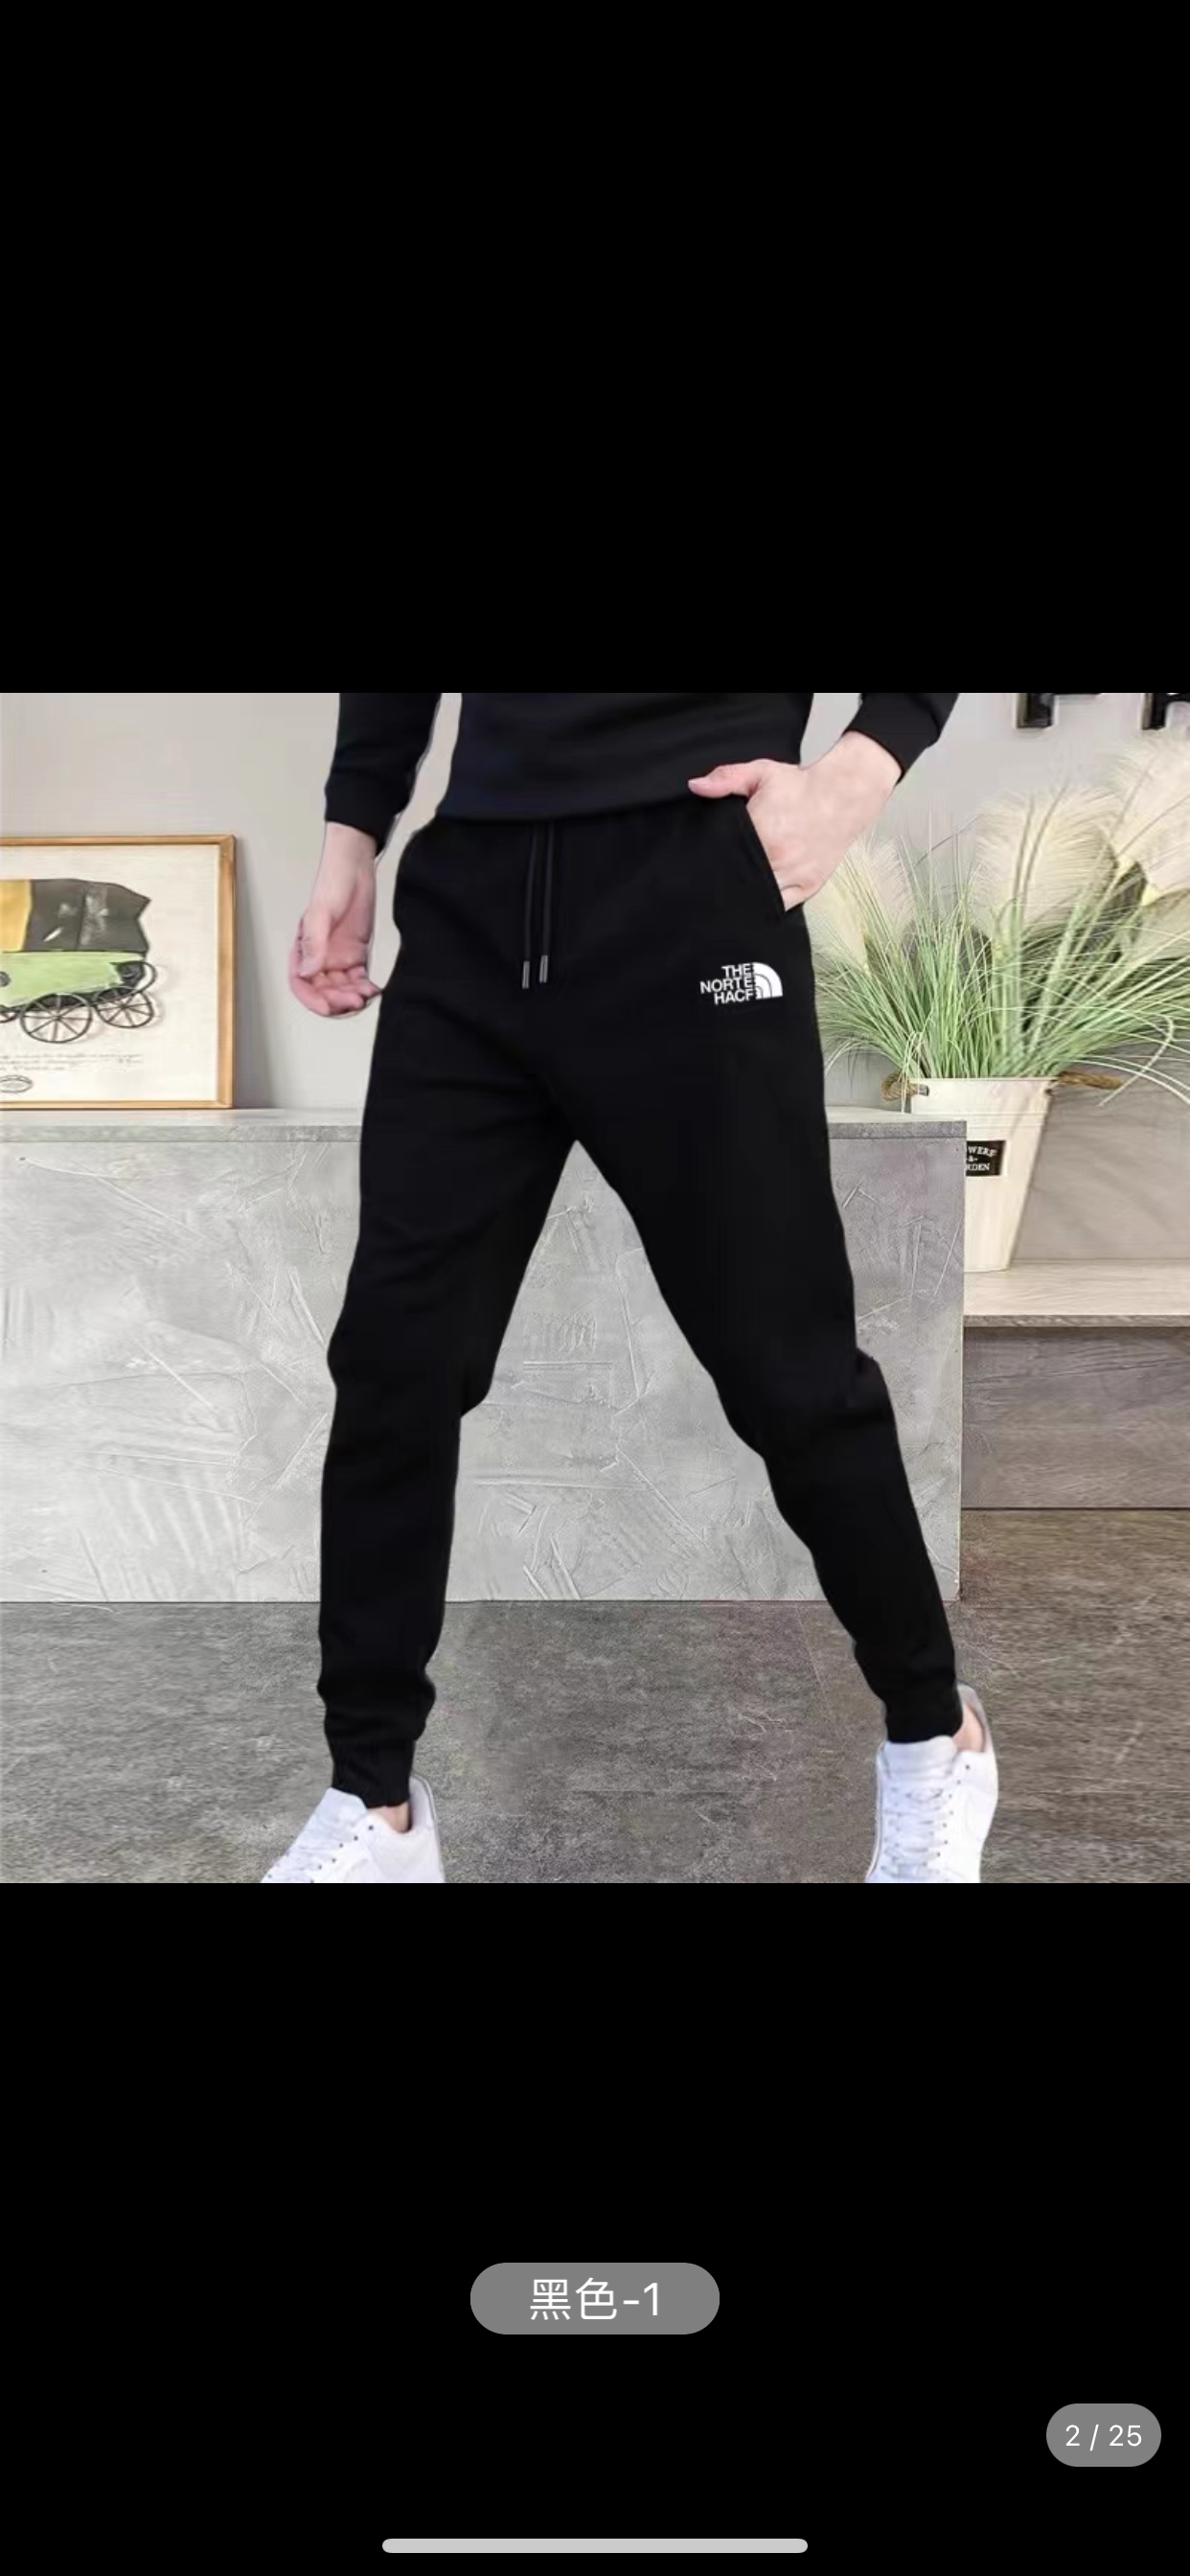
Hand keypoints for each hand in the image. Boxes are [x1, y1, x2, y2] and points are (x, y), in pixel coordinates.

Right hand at [289, 825, 383, 1016]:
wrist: (357, 867)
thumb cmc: (333, 883)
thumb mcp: (321, 913)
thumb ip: (314, 943)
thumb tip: (308, 971)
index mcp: (304, 949)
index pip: (301, 983)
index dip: (312, 999)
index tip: (328, 1007)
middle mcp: (319, 957)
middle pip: (323, 991)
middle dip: (337, 1001)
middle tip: (354, 1000)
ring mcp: (337, 957)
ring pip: (341, 989)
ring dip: (352, 997)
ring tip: (365, 994)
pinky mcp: (355, 955)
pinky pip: (358, 979)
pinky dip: (365, 988)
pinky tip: (373, 989)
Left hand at [689, 733, 900, 908]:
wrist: (844, 794)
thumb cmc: (801, 786)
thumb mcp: (761, 773)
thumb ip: (726, 779)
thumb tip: (696, 786)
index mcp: (762, 834)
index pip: (725, 858)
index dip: (710, 863)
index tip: (700, 865)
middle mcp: (778, 860)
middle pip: (740, 883)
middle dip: (724, 883)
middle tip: (709, 883)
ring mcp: (795, 877)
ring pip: (759, 899)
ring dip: (745, 898)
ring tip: (729, 896)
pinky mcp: (809, 886)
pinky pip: (782, 907)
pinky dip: (768, 905)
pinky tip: (755, 899)